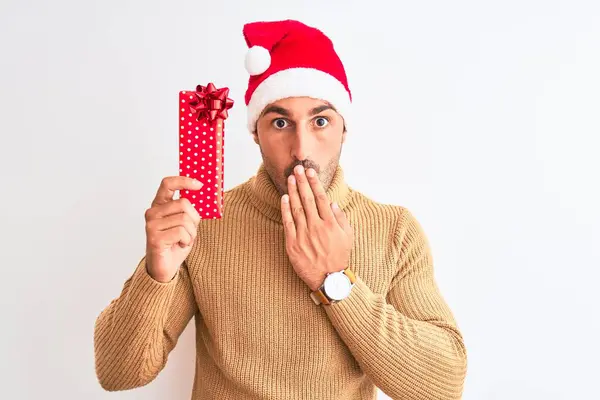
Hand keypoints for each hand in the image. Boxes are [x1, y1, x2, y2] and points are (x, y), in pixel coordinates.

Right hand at [144, 176, 202, 282]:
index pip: (168, 184)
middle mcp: (152, 213)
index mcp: (159, 206)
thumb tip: (201, 193)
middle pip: (183, 203)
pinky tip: (179, 245)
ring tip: (183, 240)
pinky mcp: (154, 238)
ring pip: (184, 219)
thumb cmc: (175, 244)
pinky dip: (187, 240)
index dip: (183, 181)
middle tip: (190, 231)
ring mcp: (151, 225)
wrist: (165, 268)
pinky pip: (181, 232)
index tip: (199, 184)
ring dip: (191, 233)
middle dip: (194, 218)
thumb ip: (189, 209)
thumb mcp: (186, 223)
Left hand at [280, 165, 353, 290]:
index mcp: (330, 223)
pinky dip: (285, 209)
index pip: (320, 197)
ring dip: (293, 191)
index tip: (310, 172)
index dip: (315, 183)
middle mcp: (317, 226)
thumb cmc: (339, 257)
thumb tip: (332, 203)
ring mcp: (304, 235)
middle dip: (302, 182)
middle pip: (307, 199)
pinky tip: (284, 198)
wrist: (329, 279)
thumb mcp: (348, 237)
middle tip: (297, 168)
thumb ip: (341, 219)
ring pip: (297, 208)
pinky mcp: (293, 243)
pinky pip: (288, 222)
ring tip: (290, 178)